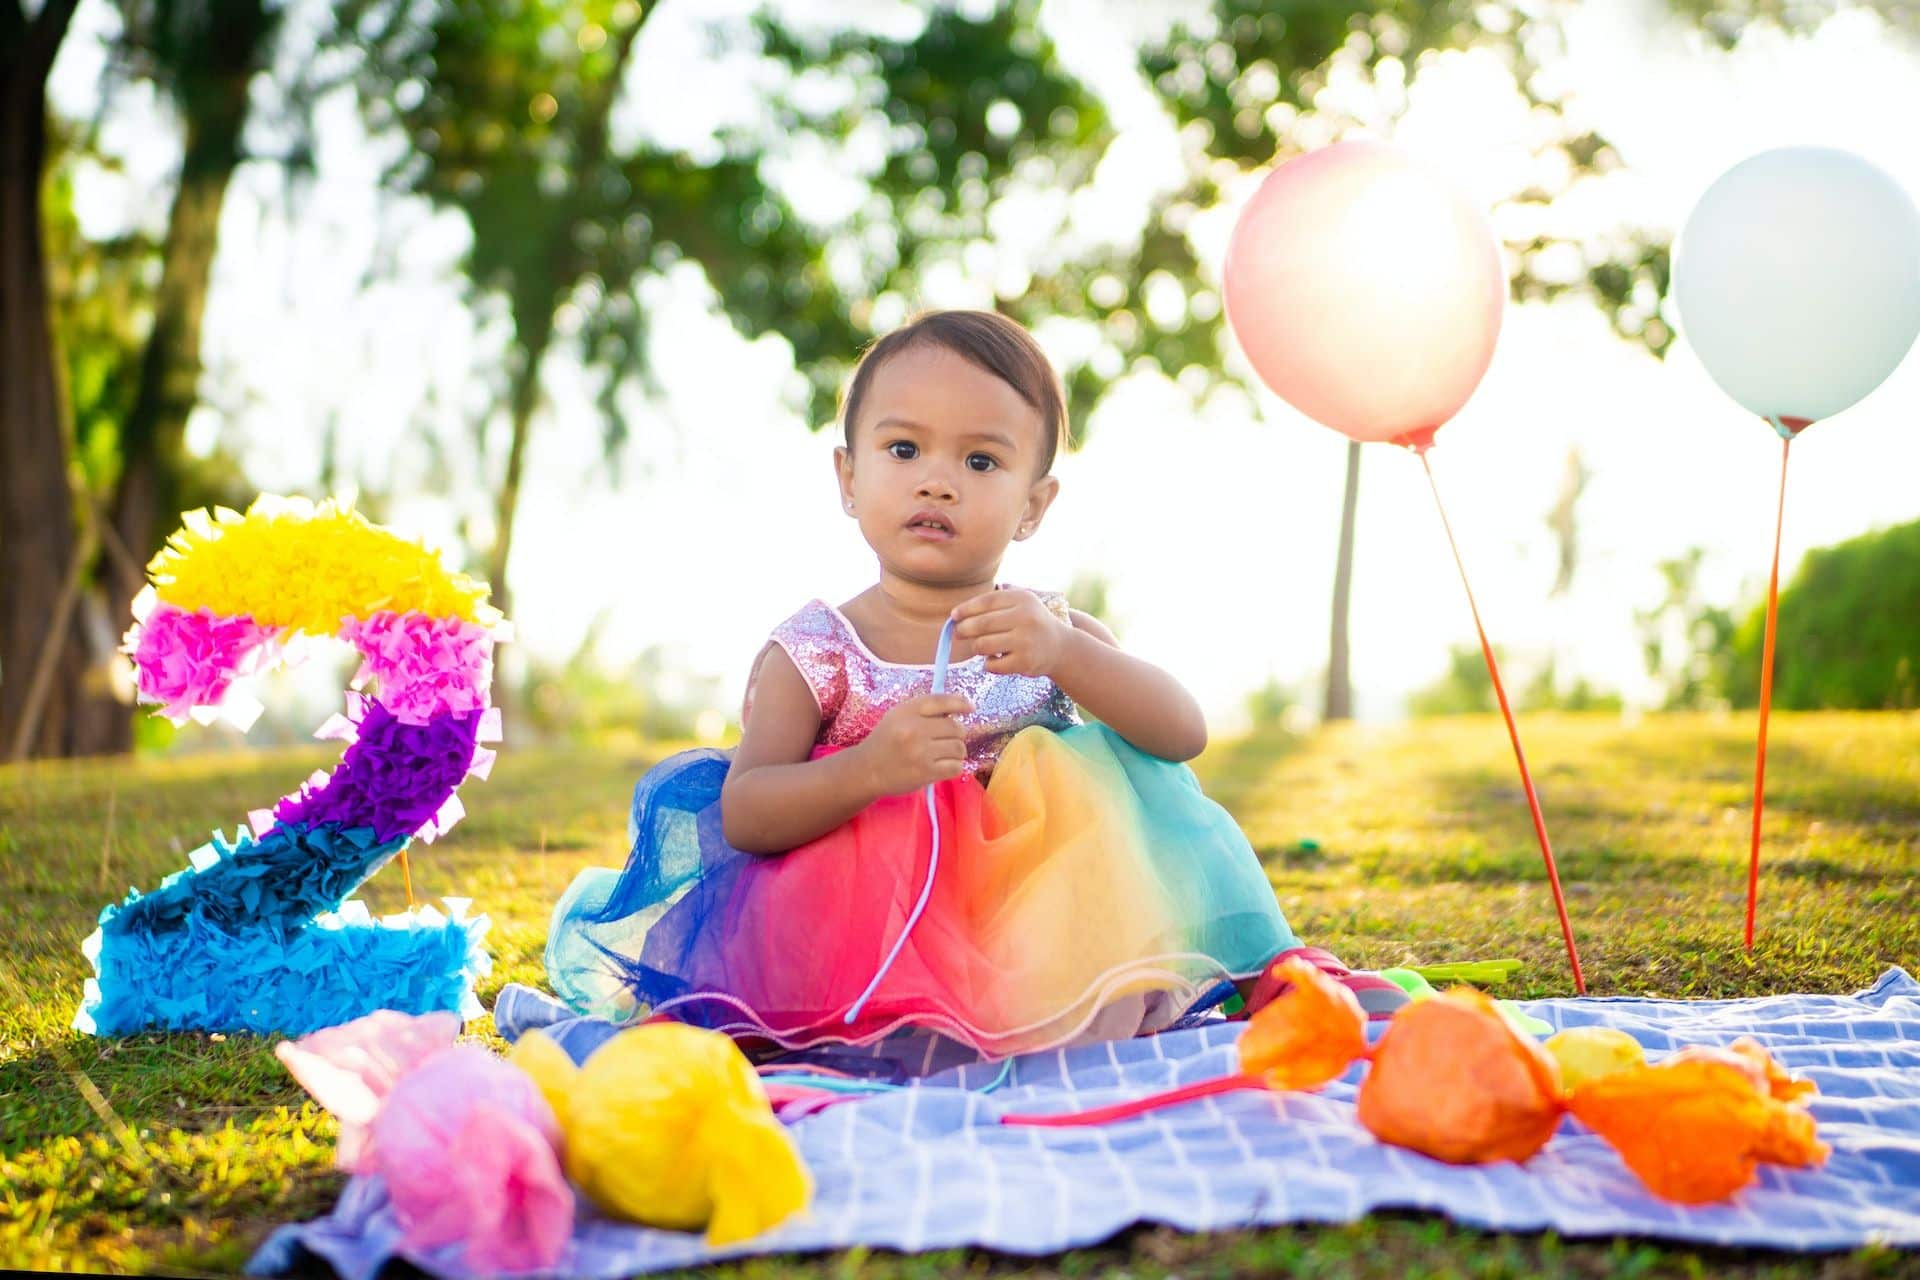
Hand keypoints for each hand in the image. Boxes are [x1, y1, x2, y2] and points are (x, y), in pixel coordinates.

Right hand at [855, 693, 972, 795]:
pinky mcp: (925, 772)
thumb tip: (961, 706)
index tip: (970, 708)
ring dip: (956, 752)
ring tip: (944, 754)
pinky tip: (942, 766)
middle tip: (948, 739)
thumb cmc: (886, 740)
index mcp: (907, 711)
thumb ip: (926, 710)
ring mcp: (920, 752)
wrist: (866, 770)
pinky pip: (956, 767)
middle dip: (957, 734)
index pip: (941, 701)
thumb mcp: (899, 716)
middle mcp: (914, 729)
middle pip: (955, 727)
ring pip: (959, 748)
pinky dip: (953, 767)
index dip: (960, 703)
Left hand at [950, 588, 1073, 678]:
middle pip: (981, 624)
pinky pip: (991, 665)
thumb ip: (993, 603)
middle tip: (959, 633)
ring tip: (981, 647)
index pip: (986, 601)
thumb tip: (956, 614)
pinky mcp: (1024, 662)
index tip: (954, 616)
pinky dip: (988, 664)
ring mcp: (1025, 640)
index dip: (966, 609)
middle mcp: (1025, 617)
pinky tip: (994, 660)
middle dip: (964, 629)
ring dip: (976, 647)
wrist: (1060, 647)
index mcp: (1022, 599)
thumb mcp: (1020, 603)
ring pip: (982, 645)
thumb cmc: (1030, 623)